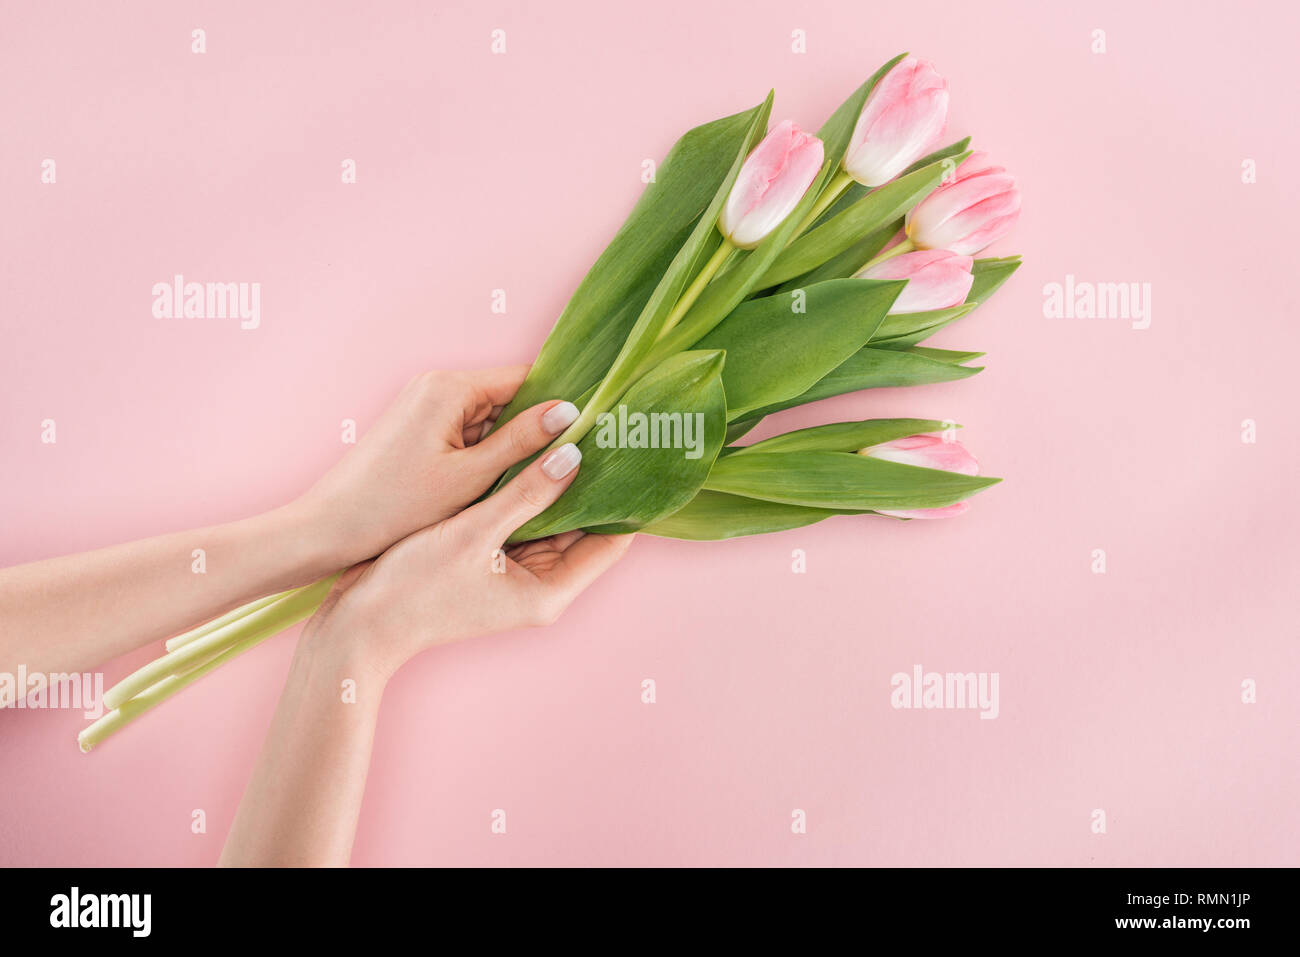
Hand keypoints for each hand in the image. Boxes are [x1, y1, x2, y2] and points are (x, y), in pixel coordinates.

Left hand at [294, 367, 580, 567]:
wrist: (327, 531)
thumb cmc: (393, 507)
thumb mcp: (470, 479)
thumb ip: (522, 443)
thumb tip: (570, 413)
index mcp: (450, 388)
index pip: (526, 378)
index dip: (560, 404)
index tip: (593, 429)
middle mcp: (437, 387)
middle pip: (509, 399)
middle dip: (537, 430)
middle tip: (577, 461)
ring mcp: (426, 409)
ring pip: (491, 422)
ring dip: (512, 448)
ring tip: (542, 479)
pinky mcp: (419, 432)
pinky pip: (468, 436)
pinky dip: (487, 458)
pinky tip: (503, 486)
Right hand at [299, 439, 632, 678]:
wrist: (358, 624)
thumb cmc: (413, 588)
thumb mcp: (474, 532)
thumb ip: (528, 493)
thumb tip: (574, 454)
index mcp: (550, 591)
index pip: (611, 541)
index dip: (625, 498)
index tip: (632, 452)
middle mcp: (542, 585)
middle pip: (584, 527)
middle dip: (590, 482)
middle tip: (603, 428)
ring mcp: (517, 574)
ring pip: (552, 519)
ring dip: (558, 482)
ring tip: (572, 429)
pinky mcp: (492, 561)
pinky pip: (522, 520)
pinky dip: (527, 491)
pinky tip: (529, 451)